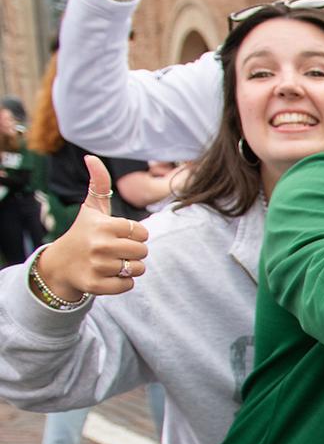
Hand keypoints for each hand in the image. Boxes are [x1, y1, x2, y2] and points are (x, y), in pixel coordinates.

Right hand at [33, 157, 146, 300]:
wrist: (60, 264)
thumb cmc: (83, 233)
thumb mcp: (91, 208)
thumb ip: (98, 183)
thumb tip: (91, 157)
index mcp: (103, 225)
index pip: (142, 232)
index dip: (135, 235)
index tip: (119, 235)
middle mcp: (99, 245)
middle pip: (143, 251)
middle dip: (135, 252)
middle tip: (117, 250)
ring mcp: (97, 266)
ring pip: (138, 269)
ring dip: (130, 268)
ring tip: (112, 263)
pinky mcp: (95, 285)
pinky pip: (128, 285)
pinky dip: (123, 283)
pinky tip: (108, 275)